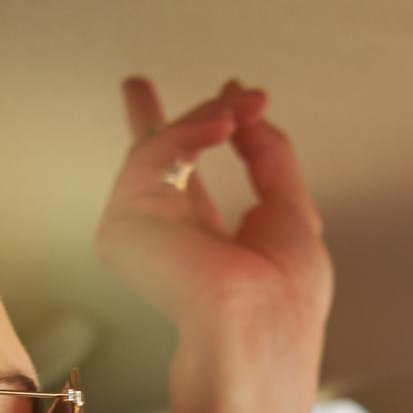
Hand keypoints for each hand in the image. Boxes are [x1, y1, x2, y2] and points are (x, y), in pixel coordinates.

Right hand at [95, 77, 333, 370]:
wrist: (259, 326)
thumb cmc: (283, 295)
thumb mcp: (290, 210)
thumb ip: (269, 157)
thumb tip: (249, 109)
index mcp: (204, 241)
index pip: (186, 179)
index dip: (194, 132)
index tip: (222, 97)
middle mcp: (165, 235)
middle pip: (149, 160)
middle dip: (161, 117)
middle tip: (203, 86)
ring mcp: (139, 230)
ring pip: (160, 148)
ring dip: (205, 120)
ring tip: (237, 107)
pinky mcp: (122, 223)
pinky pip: (153, 156)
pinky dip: (190, 133)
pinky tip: (223, 126)